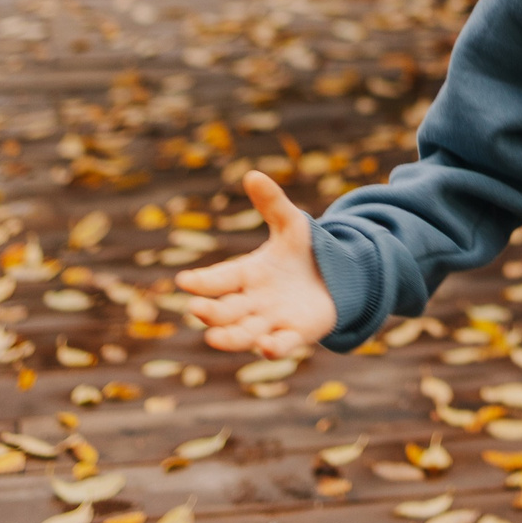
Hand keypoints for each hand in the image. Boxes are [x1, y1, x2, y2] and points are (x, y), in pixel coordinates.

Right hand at [175, 171, 337, 358]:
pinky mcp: (296, 334)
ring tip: (214, 338)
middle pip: (226, 309)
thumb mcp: (291, 224)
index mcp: (247, 274)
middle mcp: (253, 301)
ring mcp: (272, 320)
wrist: (336, 278)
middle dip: (210, 311)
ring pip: (245, 332)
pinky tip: (267, 346)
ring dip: (230, 338)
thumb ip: (272, 204)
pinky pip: (283, 345)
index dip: (201, 281)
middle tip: (196, 309)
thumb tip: (252, 174)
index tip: (185, 280)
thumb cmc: (303, 253)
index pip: (219, 278)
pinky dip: (274, 348)